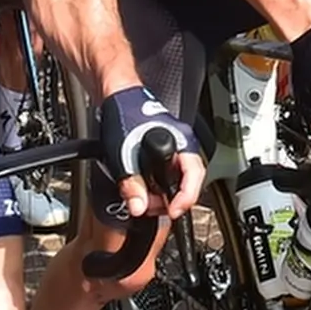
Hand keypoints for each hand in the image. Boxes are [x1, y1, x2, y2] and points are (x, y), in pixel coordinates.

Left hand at [94, 86, 202, 221]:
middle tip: (149, 207)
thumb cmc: (124, 113)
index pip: (194, 176)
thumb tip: (138, 206)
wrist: (116, 98)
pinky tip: (140, 189)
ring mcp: (173, 151)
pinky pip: (164, 178)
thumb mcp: (124, 152)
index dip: (185, 198)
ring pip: (174, 183)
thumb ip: (132, 183)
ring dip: (158, 196)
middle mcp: (181, 147)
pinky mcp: (161, 155)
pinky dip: (152, 188)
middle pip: (186, 184)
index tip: (172, 211)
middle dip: (168, 201)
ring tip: (141, 199)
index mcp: (181, 142)